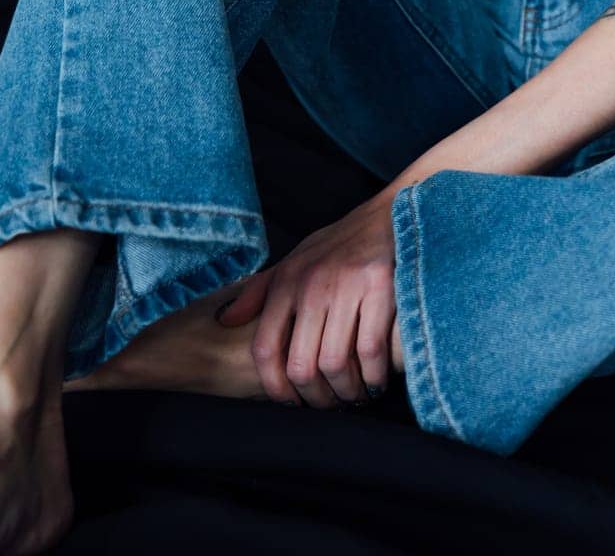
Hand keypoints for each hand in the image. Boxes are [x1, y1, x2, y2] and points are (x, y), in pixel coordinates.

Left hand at [215, 192, 398, 407]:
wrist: (390, 212)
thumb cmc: (341, 244)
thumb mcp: (295, 260)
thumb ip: (260, 291)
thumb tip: (225, 320)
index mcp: (287, 281)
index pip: (266, 349)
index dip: (275, 387)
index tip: (291, 402)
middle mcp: (312, 284)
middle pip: (302, 365)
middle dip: (316, 397)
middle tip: (330, 403)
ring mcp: (347, 284)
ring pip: (336, 363)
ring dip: (347, 391)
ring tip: (355, 393)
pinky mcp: (381, 285)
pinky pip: (371, 349)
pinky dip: (374, 374)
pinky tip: (377, 377)